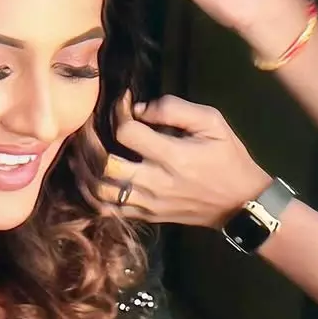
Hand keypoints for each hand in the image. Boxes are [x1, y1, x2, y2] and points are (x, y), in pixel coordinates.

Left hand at [97, 94, 271, 230]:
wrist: (239, 204)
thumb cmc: (227, 158)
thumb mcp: (212, 122)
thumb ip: (175, 109)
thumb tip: (139, 108)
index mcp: (173, 157)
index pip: (127, 132)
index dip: (118, 112)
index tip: (121, 102)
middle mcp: (156, 183)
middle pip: (105, 164)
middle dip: (89, 142)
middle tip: (85, 125)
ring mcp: (148, 204)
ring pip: (100, 191)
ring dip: (84, 170)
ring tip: (77, 150)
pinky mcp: (146, 216)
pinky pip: (108, 210)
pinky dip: (90, 194)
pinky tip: (86, 177)